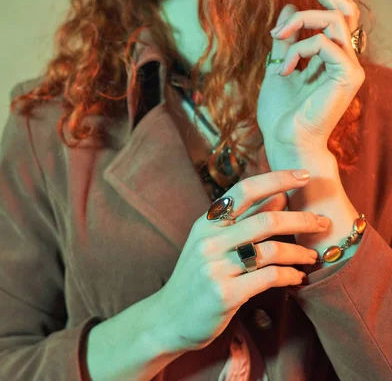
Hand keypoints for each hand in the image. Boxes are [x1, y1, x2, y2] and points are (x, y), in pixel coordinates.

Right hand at [152, 170, 329, 352]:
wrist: (169, 317)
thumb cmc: (196, 278)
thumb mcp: (211, 243)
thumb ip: (244, 220)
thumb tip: (279, 196)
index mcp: (206, 223)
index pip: (244, 190)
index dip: (277, 179)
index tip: (304, 175)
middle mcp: (209, 241)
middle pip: (266, 220)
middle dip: (302, 220)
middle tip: (323, 223)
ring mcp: (216, 267)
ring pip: (272, 251)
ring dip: (300, 254)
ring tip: (311, 257)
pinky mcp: (225, 294)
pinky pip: (269, 278)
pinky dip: (290, 276)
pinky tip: (297, 278)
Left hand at [257, 0, 364, 167]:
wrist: (284, 140)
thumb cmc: (281, 111)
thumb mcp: (277, 65)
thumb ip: (285, 39)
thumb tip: (288, 8)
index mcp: (330, 52)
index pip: (336, 10)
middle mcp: (344, 55)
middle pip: (345, 6)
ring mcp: (348, 65)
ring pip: (338, 19)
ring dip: (302, 19)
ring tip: (277, 34)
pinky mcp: (346, 76)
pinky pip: (325, 44)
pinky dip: (299, 48)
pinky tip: (285, 69)